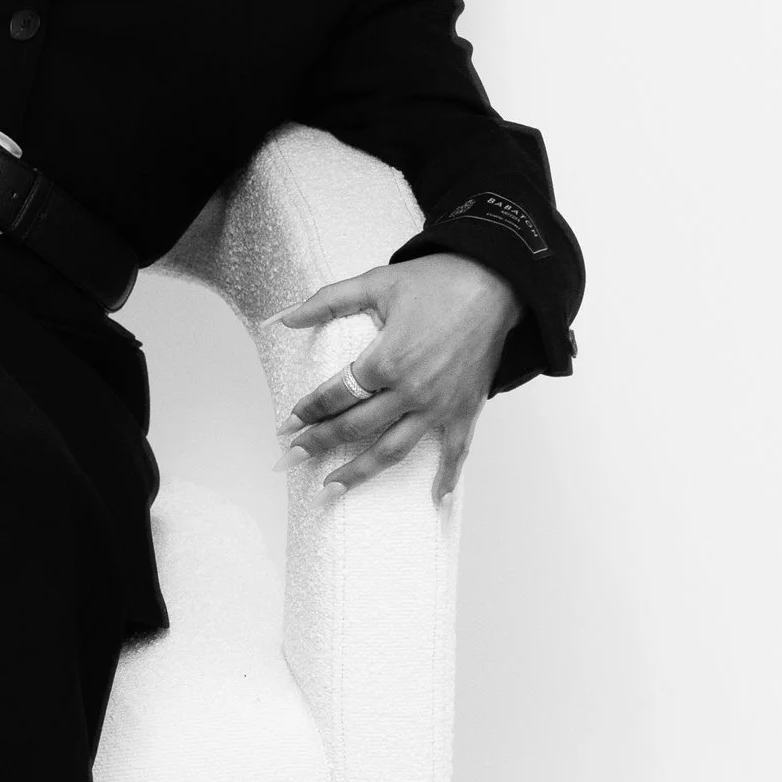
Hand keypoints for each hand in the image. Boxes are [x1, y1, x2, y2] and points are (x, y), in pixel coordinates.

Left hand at [266, 254, 521, 504]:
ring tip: (331, 487)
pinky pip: (456, 452)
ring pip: (392, 450)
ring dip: (359, 472)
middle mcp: (411, 391)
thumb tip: (286, 317)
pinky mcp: (466, 409)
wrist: (495, 282)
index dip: (308, 410)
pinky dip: (446, 479)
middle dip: (319, 443)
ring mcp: (439, 406)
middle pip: (355, 427)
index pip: (335, 395)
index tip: (288, 423)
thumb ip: (328, 301)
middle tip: (293, 456)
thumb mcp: (376, 282)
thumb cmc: (437, 281)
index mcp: (386, 361)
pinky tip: (435, 500)